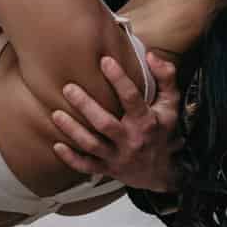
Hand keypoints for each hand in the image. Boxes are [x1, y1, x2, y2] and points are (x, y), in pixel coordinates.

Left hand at [51, 51, 181, 194]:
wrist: (162, 171)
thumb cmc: (162, 131)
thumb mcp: (170, 104)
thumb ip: (165, 77)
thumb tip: (150, 55)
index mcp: (146, 121)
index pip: (131, 98)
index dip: (119, 79)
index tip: (104, 60)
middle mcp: (131, 140)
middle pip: (105, 124)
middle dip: (85, 106)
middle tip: (68, 88)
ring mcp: (118, 157)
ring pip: (92, 145)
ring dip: (72, 130)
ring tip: (56, 114)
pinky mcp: (108, 169)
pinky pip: (87, 166)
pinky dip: (71, 159)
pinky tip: (57, 145)